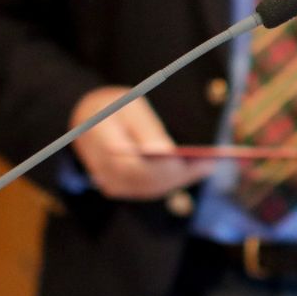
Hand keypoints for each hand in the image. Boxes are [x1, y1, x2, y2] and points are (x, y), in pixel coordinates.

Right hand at [69, 86, 208, 201]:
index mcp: (98, 141)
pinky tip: (195, 170)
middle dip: (179, 174)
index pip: (131, 165)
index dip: (161, 167)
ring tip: (207, 166)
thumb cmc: (114, 106)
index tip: (188, 160)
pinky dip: (173, 180)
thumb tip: (166, 153)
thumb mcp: (131, 107)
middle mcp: (101, 168)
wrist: (88, 118)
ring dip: (180, 179)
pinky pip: (149, 188)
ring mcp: (109, 182)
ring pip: (150, 188)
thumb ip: (147, 131)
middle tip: (208, 164)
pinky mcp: (121, 187)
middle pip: (145, 181)